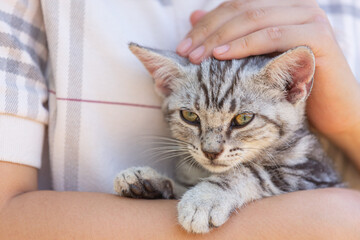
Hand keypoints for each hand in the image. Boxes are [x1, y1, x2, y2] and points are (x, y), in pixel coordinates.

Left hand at [176, 0, 359, 136]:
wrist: (329, 108)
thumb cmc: (286, 86)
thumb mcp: (252, 61)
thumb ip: (227, 36)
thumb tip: (194, 16)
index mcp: (279, 6)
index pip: (234, 6)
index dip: (206, 24)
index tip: (183, 47)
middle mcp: (295, 5)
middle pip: (240, 9)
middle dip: (208, 32)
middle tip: (186, 53)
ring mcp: (309, 17)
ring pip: (254, 18)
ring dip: (221, 38)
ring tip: (198, 59)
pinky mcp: (318, 36)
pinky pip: (273, 35)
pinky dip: (244, 45)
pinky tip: (222, 57)